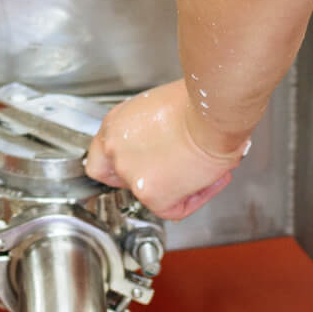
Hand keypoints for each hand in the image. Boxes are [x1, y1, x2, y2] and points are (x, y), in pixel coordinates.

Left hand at [85, 80, 248, 220]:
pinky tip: (207, 177)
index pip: (101, 161)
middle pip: (126, 181)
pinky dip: (194, 198)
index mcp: (114, 127)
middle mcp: (116, 151)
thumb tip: (161, 149)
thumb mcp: (156, 110)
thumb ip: (146, 134)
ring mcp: (132, 176)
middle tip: (175, 168)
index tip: (136, 168)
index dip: (118, 169)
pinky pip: (174, 209)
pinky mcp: (152, 195)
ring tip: (199, 165)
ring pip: (152, 196)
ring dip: (176, 186)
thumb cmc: (196, 102)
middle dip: (151, 177)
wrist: (211, 112)